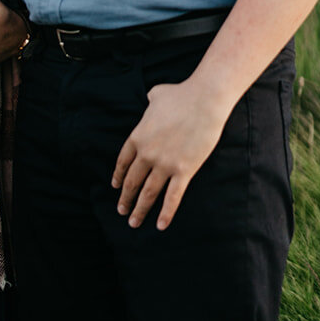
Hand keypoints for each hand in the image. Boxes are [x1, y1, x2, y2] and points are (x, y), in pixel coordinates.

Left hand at [111, 76, 230, 230]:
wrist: (204, 100)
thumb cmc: (181, 94)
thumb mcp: (156, 95)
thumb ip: (150, 101)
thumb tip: (151, 98)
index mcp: (138, 136)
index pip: (123, 162)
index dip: (118, 176)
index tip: (115, 187)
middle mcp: (147, 153)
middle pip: (132, 181)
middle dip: (125, 198)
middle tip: (121, 211)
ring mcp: (164, 164)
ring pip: (148, 193)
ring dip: (140, 209)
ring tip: (133, 222)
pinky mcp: (183, 170)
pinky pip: (172, 197)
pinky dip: (166, 213)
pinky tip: (160, 226)